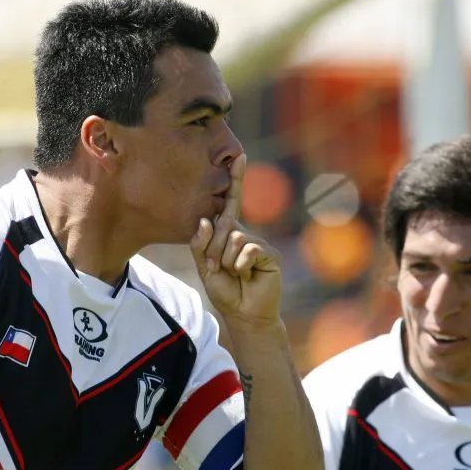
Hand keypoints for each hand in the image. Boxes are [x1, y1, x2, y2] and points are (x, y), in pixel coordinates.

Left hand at [190, 154, 282, 327]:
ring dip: (226, 260)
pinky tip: (247, 275)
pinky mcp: (270, 253)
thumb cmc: (226, 291)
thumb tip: (206, 220)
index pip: (230, 203)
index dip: (235, 179)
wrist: (244, 314)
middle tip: (216, 270)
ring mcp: (258, 242)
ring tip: (233, 274)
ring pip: (234, 238)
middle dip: (214, 250)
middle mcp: (244, 233)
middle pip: (224, 225)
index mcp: (229, 233)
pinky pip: (248, 249)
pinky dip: (241, 264)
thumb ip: (200, 245)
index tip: (239, 155)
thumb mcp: (205, 268)